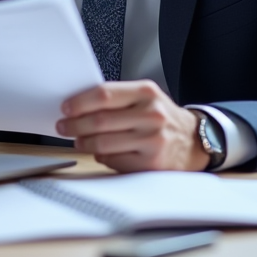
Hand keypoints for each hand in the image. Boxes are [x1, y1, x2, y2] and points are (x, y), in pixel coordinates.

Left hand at [55, 80, 208, 171]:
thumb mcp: (146, 97)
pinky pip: (113, 160)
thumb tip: (79, 105)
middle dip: (75, 125)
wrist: (193, 140)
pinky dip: (101, 156)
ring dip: (84, 143)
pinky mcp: (151, 163)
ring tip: (79, 140)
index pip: (104, 94)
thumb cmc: (162, 117)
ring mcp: (152, 141)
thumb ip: (118, 98)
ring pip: (103, 143)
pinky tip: (101, 152)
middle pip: (100, 121)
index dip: (79, 102)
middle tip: (64, 126)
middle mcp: (151, 115)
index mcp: (147, 92)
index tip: (66, 108)